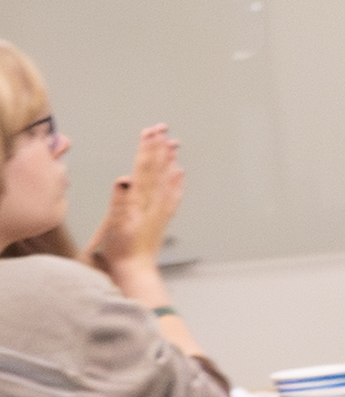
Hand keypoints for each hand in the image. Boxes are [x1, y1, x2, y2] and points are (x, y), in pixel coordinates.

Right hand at [84, 124, 182, 272]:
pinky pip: (173, 195)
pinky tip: (180, 173)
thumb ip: (118, 201)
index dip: (146, 148)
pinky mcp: (162, 218)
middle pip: (156, 169)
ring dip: (169, 159)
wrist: (136, 269)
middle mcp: (153, 201)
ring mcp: (160, 209)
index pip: (143, 167)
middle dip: (158, 147)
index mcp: (139, 200)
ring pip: (166, 178)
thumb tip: (123, 179)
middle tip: (162, 127)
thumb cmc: (120, 250)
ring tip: (173, 143)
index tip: (150, 131)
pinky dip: (177, 181)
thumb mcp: (113, 225)